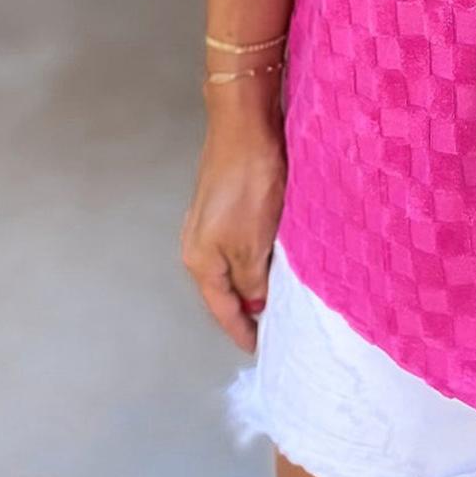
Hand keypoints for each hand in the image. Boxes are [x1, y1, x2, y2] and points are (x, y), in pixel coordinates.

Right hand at [180, 90, 285, 351]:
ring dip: (252, 281)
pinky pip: (240, 242)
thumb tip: (254, 304)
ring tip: (277, 296)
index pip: (221, 308)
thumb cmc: (248, 188)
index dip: (241, 330)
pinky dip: (256, 256)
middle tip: (273, 326)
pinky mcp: (226, 200)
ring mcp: (210, 220)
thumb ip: (251, 279)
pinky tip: (274, 257)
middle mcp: (198, 243)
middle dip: (245, 307)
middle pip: (223, 287)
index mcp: (199, 260)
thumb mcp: (251, 242)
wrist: (244, 127)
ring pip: (232, 263)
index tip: (259, 349)